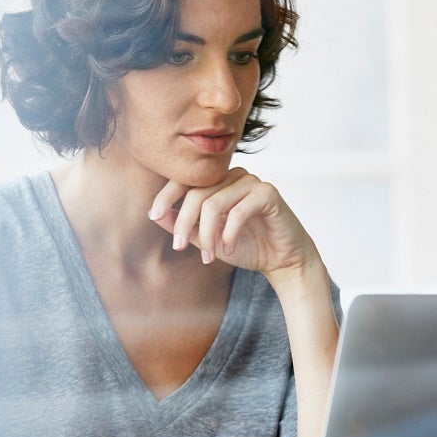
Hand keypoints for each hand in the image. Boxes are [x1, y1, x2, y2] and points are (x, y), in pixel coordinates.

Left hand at [148, 167, 322, 282]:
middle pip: (196, 194)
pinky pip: (238, 211)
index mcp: (217, 182)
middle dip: (184, 223)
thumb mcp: (206, 239)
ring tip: (210, 256)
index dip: (166, 196)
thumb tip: (155, 214)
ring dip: (207, 235)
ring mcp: (251, 182)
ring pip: (214, 203)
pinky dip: (228, 234)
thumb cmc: (245, 246)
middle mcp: (233, 176)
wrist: (282, 260)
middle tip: (179, 247)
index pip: (185, 180)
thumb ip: (183, 226)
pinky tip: (228, 250)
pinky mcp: (268, 193)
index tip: (154, 215)